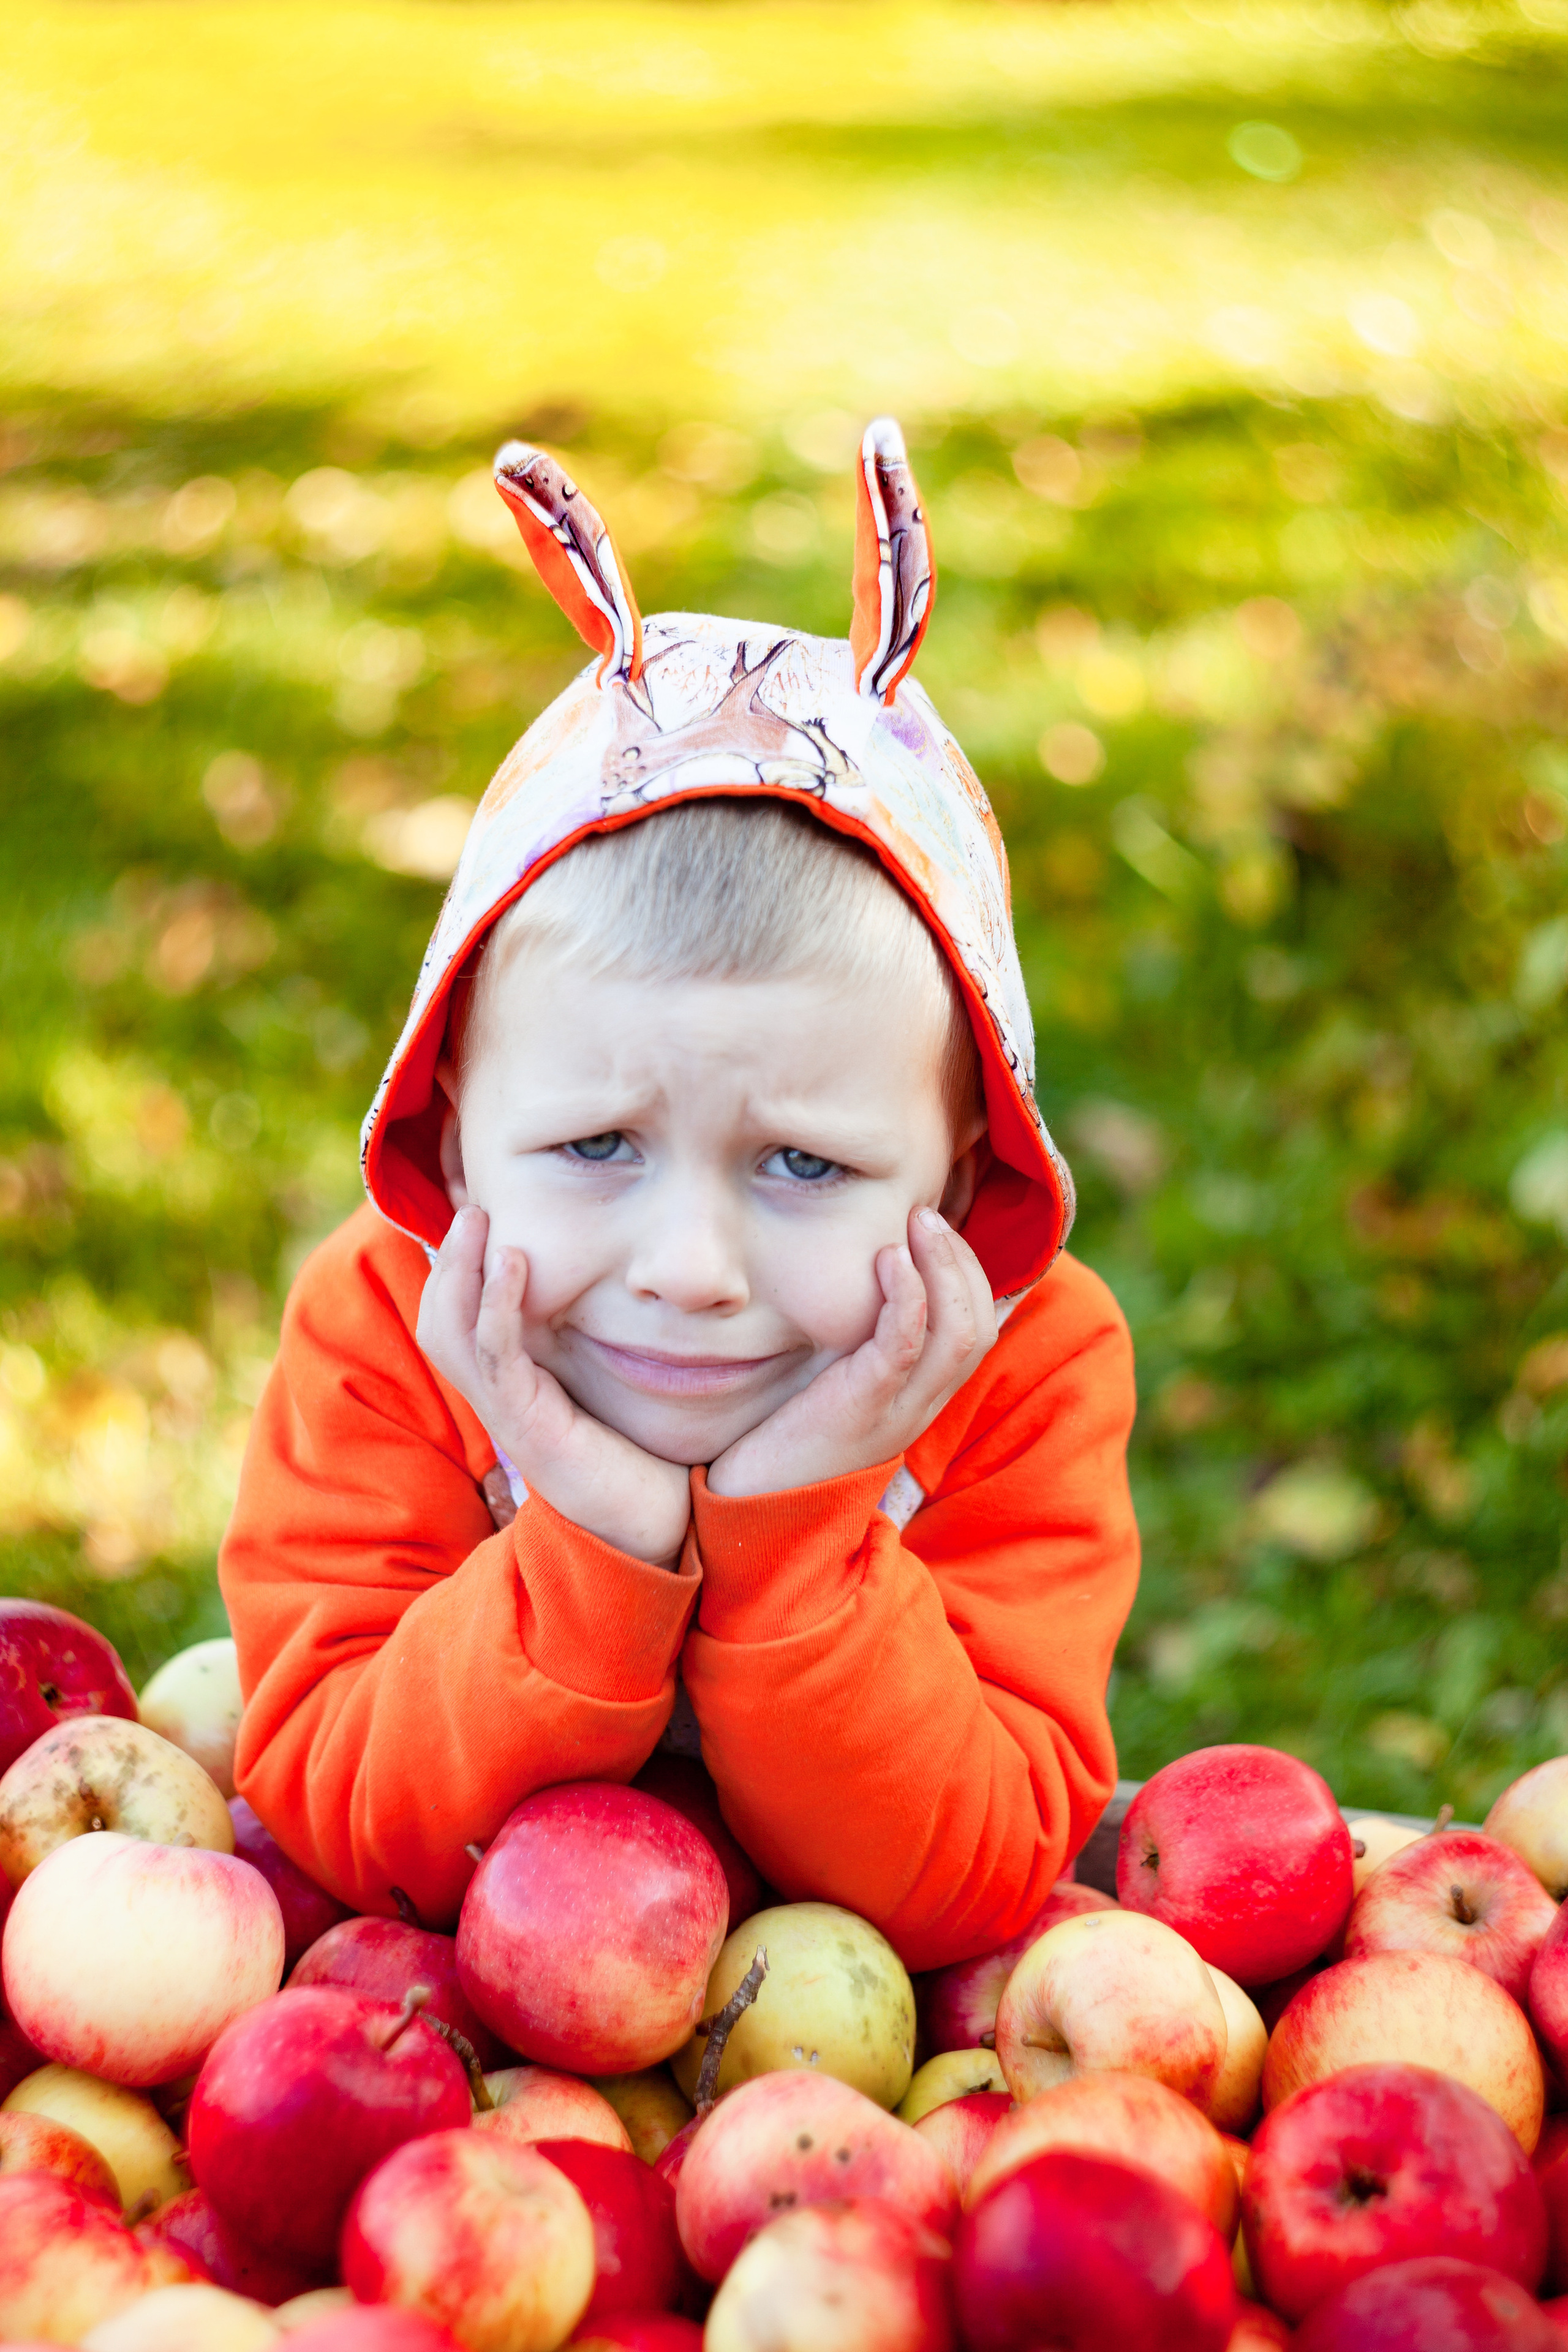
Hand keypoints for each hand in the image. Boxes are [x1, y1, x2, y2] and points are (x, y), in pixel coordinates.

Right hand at [417, 1206, 691, 1566]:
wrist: (660, 1530)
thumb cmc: (644, 1459)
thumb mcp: (611, 1387)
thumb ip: (598, 1344)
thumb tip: (618, 1286)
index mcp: (515, 1390)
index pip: (460, 1322)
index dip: (458, 1270)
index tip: (478, 1216)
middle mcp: (502, 1401)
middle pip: (438, 1324)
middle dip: (448, 1261)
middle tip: (470, 1207)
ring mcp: (512, 1417)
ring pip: (452, 1336)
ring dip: (461, 1272)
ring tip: (478, 1220)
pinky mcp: (533, 1429)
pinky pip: (498, 1357)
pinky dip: (498, 1305)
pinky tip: (513, 1262)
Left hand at [705, 1206, 997, 1500]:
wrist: (748, 1515)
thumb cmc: (782, 1442)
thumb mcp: (831, 1387)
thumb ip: (854, 1349)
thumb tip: (857, 1290)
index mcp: (918, 1400)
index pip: (977, 1329)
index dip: (968, 1273)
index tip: (935, 1230)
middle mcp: (920, 1407)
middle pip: (979, 1325)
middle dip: (961, 1260)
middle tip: (926, 1214)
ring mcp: (896, 1412)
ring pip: (958, 1332)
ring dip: (944, 1267)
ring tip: (916, 1223)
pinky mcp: (861, 1410)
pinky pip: (905, 1346)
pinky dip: (907, 1296)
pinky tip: (888, 1259)